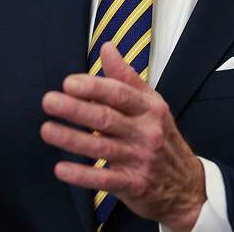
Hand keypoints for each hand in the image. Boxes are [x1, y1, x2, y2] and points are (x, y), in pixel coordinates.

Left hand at [40, 43, 205, 231]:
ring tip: (47, 130)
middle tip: (49, 101)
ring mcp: (140, 159)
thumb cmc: (162, 137)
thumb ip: (126, 77)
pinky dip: (82, 175)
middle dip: (75, 109)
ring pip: (101, 147)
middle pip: (106, 118)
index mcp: (150, 108)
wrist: (187, 185)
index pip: (119, 94)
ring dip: (71, 139)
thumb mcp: (152, 104)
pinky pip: (104, 179)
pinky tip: (61, 168)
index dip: (93, 87)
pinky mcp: (134, 184)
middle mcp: (146, 132)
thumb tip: (106, 47)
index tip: (68, 83)